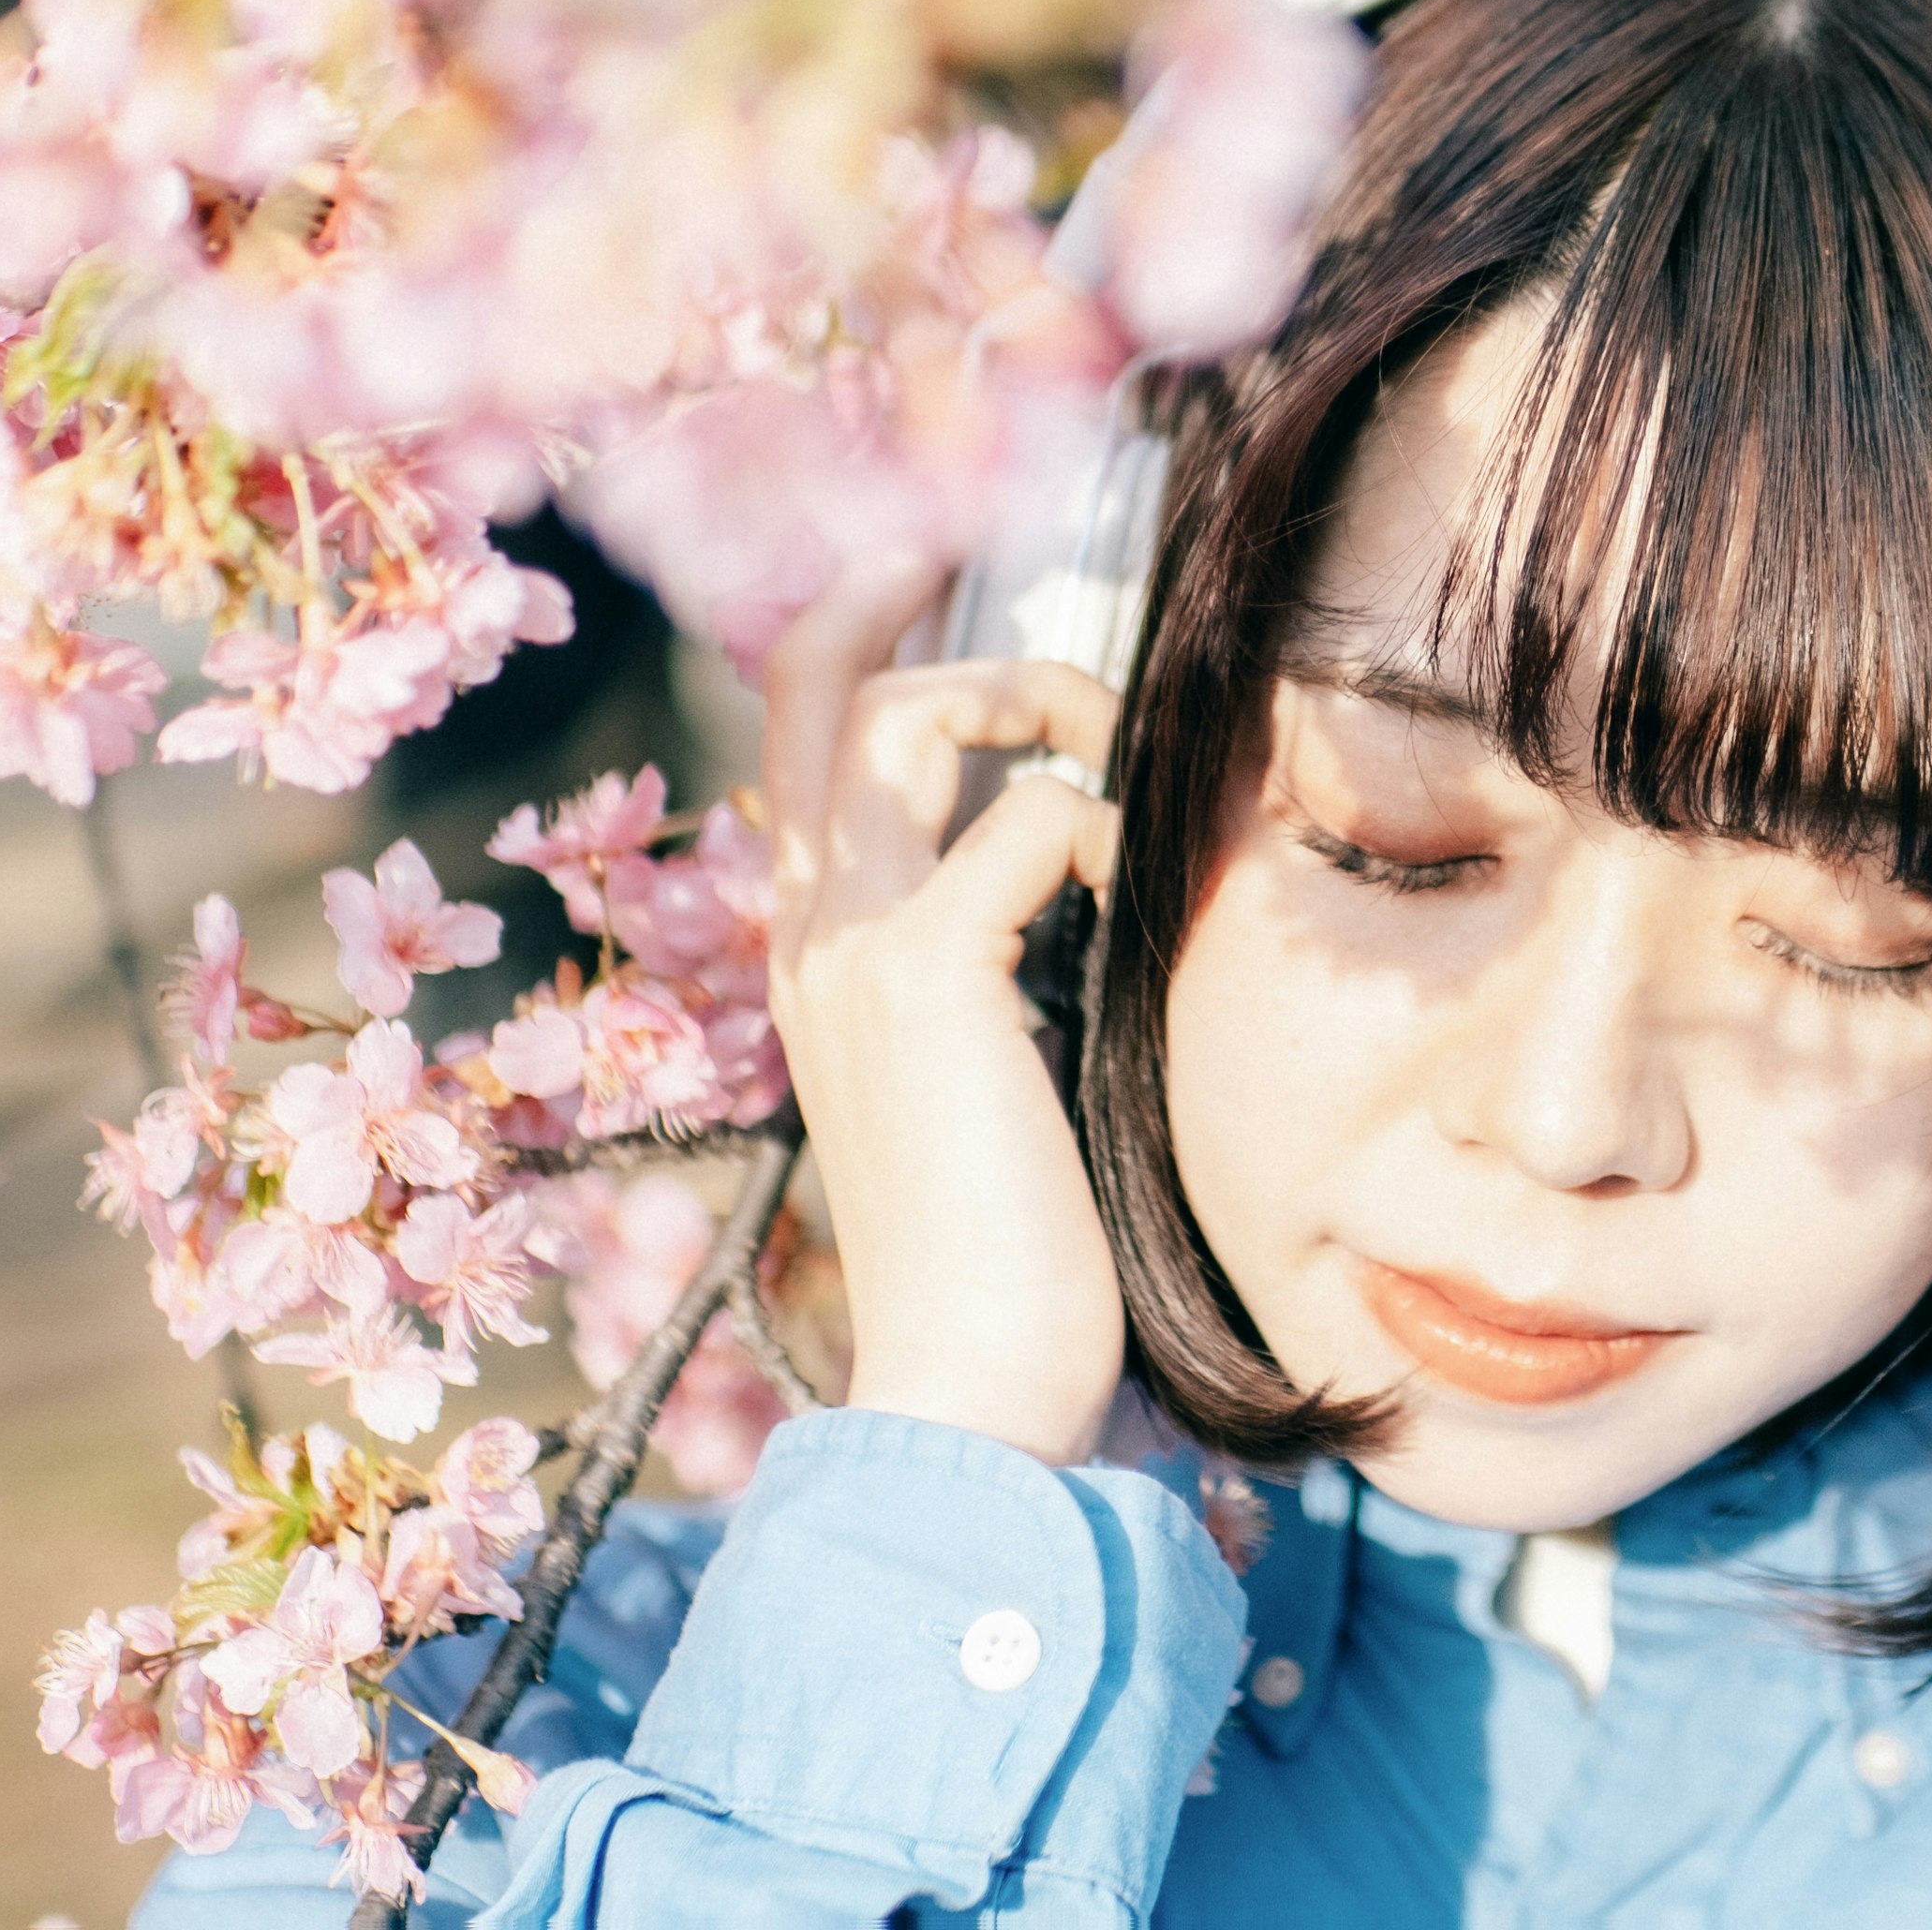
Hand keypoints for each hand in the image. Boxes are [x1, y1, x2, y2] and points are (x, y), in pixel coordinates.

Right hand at [762, 560, 1126, 1465]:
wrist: (969, 1382)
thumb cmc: (1010, 1252)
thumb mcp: (991, 1076)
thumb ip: (1002, 967)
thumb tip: (1076, 869)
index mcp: (819, 959)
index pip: (799, 760)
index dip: (847, 652)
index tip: (920, 587)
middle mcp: (808, 935)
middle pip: (807, 694)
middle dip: (887, 599)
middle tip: (960, 548)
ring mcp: (850, 948)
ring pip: (897, 718)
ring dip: (1021, 691)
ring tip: (1101, 734)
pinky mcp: (925, 975)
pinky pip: (1023, 819)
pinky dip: (1093, 819)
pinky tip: (1132, 886)